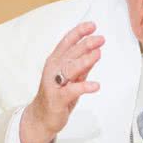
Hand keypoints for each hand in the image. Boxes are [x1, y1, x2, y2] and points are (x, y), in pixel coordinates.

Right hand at [20, 22, 104, 142]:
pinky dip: (84, 86)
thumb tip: (95, 51)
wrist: (41, 117)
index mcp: (55, 61)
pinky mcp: (58, 98)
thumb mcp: (72, 77)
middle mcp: (53, 69)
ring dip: (85, 60)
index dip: (79, 32)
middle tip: (100, 39)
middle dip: (86, 44)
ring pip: (70, 69)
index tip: (92, 25)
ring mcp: (54, 84)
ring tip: (98, 54)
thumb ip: (82, 65)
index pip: (67, 42)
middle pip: (70, 53)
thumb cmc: (57, 95)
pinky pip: (72, 91)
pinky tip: (95, 85)